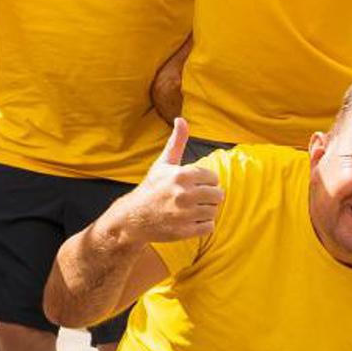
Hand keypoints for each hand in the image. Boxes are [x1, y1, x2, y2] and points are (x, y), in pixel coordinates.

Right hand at [113, 118, 220, 244]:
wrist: (133, 218)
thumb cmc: (151, 189)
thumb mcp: (162, 164)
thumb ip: (177, 142)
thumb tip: (182, 119)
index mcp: (181, 175)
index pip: (214, 178)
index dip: (205, 182)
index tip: (192, 186)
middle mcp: (183, 194)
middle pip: (218, 195)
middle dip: (208, 197)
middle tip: (193, 200)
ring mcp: (184, 214)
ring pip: (214, 211)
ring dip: (205, 211)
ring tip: (190, 210)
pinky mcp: (184, 231)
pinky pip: (209, 227)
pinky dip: (201, 225)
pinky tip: (188, 221)